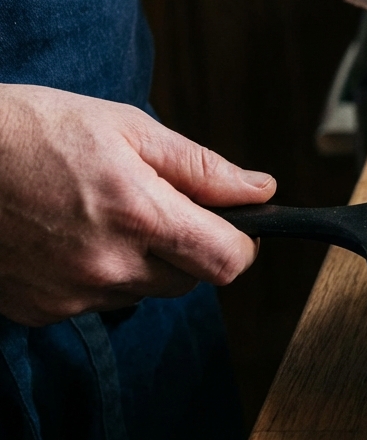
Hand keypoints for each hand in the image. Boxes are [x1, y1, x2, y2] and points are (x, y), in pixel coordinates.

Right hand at [0, 85, 274, 325]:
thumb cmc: (32, 131)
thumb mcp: (126, 127)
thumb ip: (201, 168)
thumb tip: (262, 190)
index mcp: (140, 215)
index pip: (228, 261)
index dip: (242, 241)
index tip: (234, 223)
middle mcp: (109, 265)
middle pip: (191, 280)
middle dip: (189, 248)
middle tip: (154, 206)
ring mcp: (72, 294)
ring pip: (144, 292)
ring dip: (142, 262)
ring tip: (99, 214)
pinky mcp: (40, 311)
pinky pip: (96, 301)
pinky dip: (96, 275)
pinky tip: (66, 236)